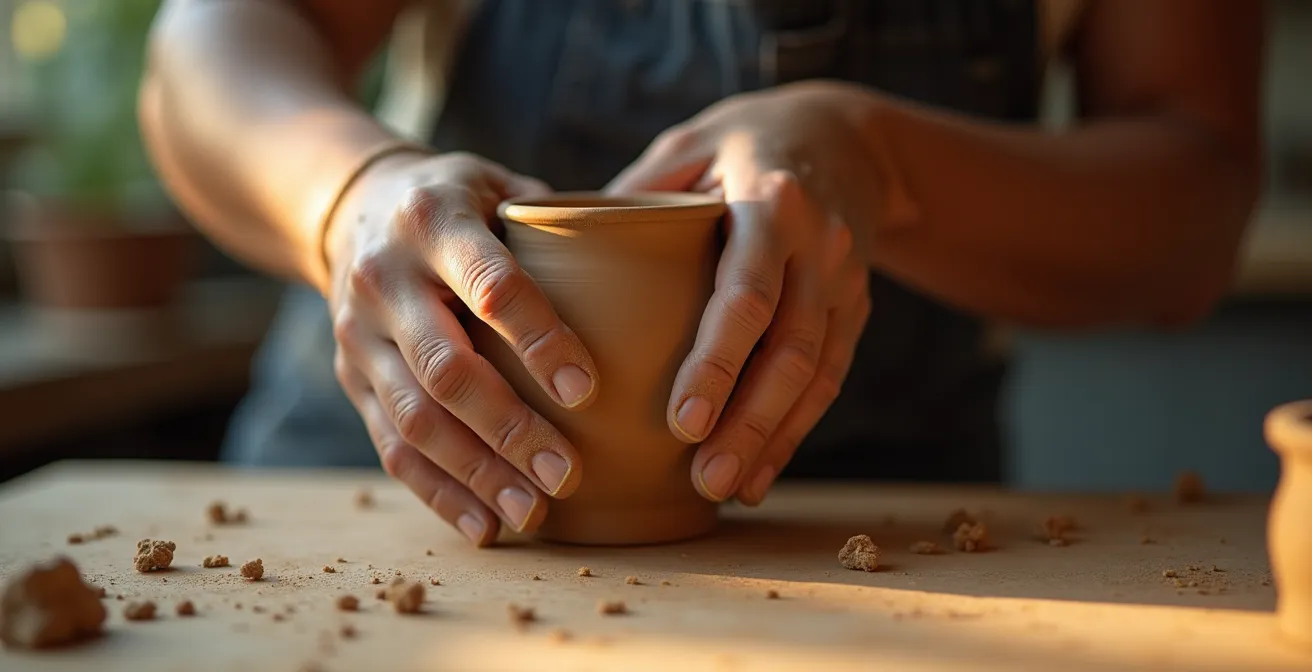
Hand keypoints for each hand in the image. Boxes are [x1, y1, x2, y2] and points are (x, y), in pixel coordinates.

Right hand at [326, 151, 598, 544]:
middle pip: (446, 369)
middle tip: (569, 475)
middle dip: (509, 430)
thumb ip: (560, 228)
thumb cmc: (462, 200)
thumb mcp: (502, 184)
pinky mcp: (350, 377)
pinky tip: (485, 525)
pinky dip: (438, 492)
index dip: (540, 341)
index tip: (588, 391)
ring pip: (414, 420)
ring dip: (476, 475)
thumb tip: (655, 273)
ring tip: (534, 514)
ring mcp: (359, 334)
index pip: (491, 287)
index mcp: (433, 219)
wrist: (355, 206)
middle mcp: (385, 278)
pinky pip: (390, 446)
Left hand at [608, 82, 875, 505]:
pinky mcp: (856, 309)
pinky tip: (760, 474)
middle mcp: (818, 245)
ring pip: (816, 373)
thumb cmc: (742, 140)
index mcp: (771, 200)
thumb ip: (632, 196)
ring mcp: (844, 281)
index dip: (718, 361)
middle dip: (748, 419)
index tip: (681, 420)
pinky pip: (830, 378)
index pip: (747, 293)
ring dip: (773, 437)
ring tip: (726, 489)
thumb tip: (549, 258)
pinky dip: (795, 430)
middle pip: (790, 347)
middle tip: (703, 477)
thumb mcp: (686, 145)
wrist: (848, 136)